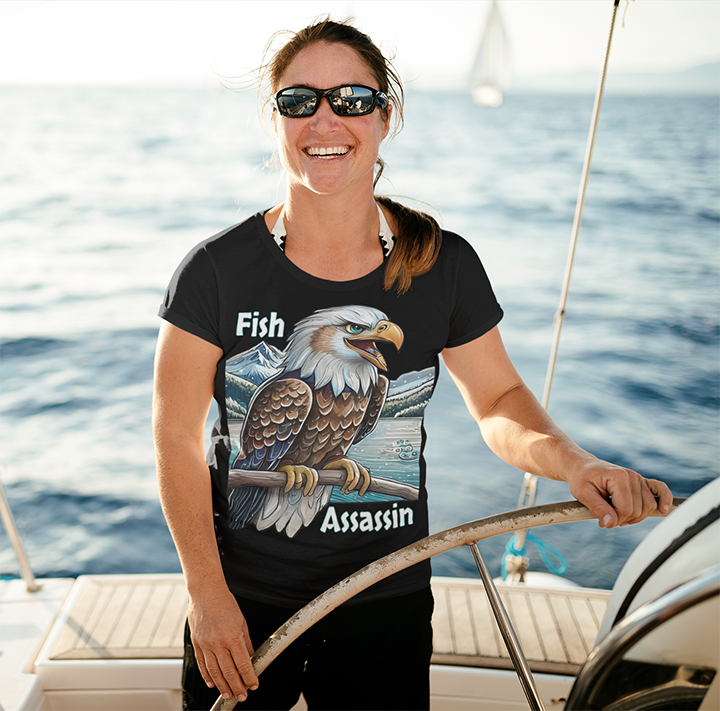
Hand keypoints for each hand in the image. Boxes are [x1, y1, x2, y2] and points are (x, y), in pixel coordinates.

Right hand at [188, 586, 258, 702]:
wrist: (206, 593)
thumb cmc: (226, 604)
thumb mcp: (242, 622)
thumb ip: (246, 642)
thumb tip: (251, 658)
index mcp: (233, 636)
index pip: (243, 663)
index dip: (249, 677)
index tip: (253, 685)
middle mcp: (218, 643)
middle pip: (228, 671)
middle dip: (237, 686)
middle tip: (242, 696)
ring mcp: (206, 644)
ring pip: (214, 672)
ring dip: (222, 686)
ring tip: (228, 695)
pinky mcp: (197, 644)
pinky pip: (202, 664)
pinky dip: (207, 676)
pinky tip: (212, 684)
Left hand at [566, 458, 672, 527]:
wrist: (583, 468)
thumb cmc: (582, 479)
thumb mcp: (583, 494)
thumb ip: (598, 509)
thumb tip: (611, 524)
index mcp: (618, 477)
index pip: (626, 509)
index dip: (615, 520)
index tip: (602, 521)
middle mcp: (632, 476)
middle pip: (639, 510)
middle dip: (623, 519)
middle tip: (607, 518)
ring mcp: (639, 479)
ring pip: (649, 507)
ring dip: (636, 517)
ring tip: (618, 515)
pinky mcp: (642, 482)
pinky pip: (660, 490)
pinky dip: (665, 499)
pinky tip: (664, 510)